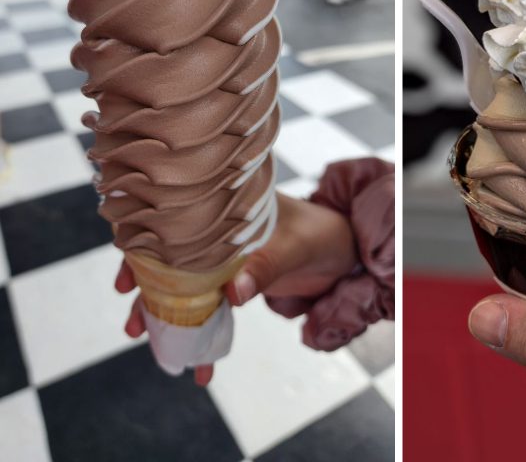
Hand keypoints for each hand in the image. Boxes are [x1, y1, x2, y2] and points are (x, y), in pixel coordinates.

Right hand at [116, 193, 357, 384]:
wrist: (347, 249)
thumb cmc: (321, 233)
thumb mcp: (294, 247)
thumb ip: (265, 268)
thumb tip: (232, 296)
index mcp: (219, 210)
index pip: (168, 229)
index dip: (141, 254)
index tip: (126, 283)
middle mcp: (214, 234)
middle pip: (168, 266)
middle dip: (149, 299)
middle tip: (135, 330)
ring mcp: (224, 261)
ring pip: (187, 291)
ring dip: (172, 322)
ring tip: (165, 353)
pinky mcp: (238, 283)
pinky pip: (214, 310)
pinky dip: (206, 335)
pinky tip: (202, 366)